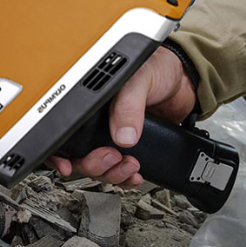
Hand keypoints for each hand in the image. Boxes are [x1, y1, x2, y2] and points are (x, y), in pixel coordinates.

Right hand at [46, 46, 196, 187]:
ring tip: (129, 164)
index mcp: (90, 104)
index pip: (64, 133)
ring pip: (100, 168)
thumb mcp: (137, 79)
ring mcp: (114, 138)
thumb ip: (128, 106)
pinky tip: (134, 173)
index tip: (67, 164)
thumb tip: (123, 136)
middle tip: (110, 157)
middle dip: (93, 164)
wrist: (186, 79)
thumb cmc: (156, 67)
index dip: (59, 153)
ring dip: (112, 174)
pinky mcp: (133, 150)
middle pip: (80, 157)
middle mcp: (98, 123)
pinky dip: (126, 178)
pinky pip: (121, 172)